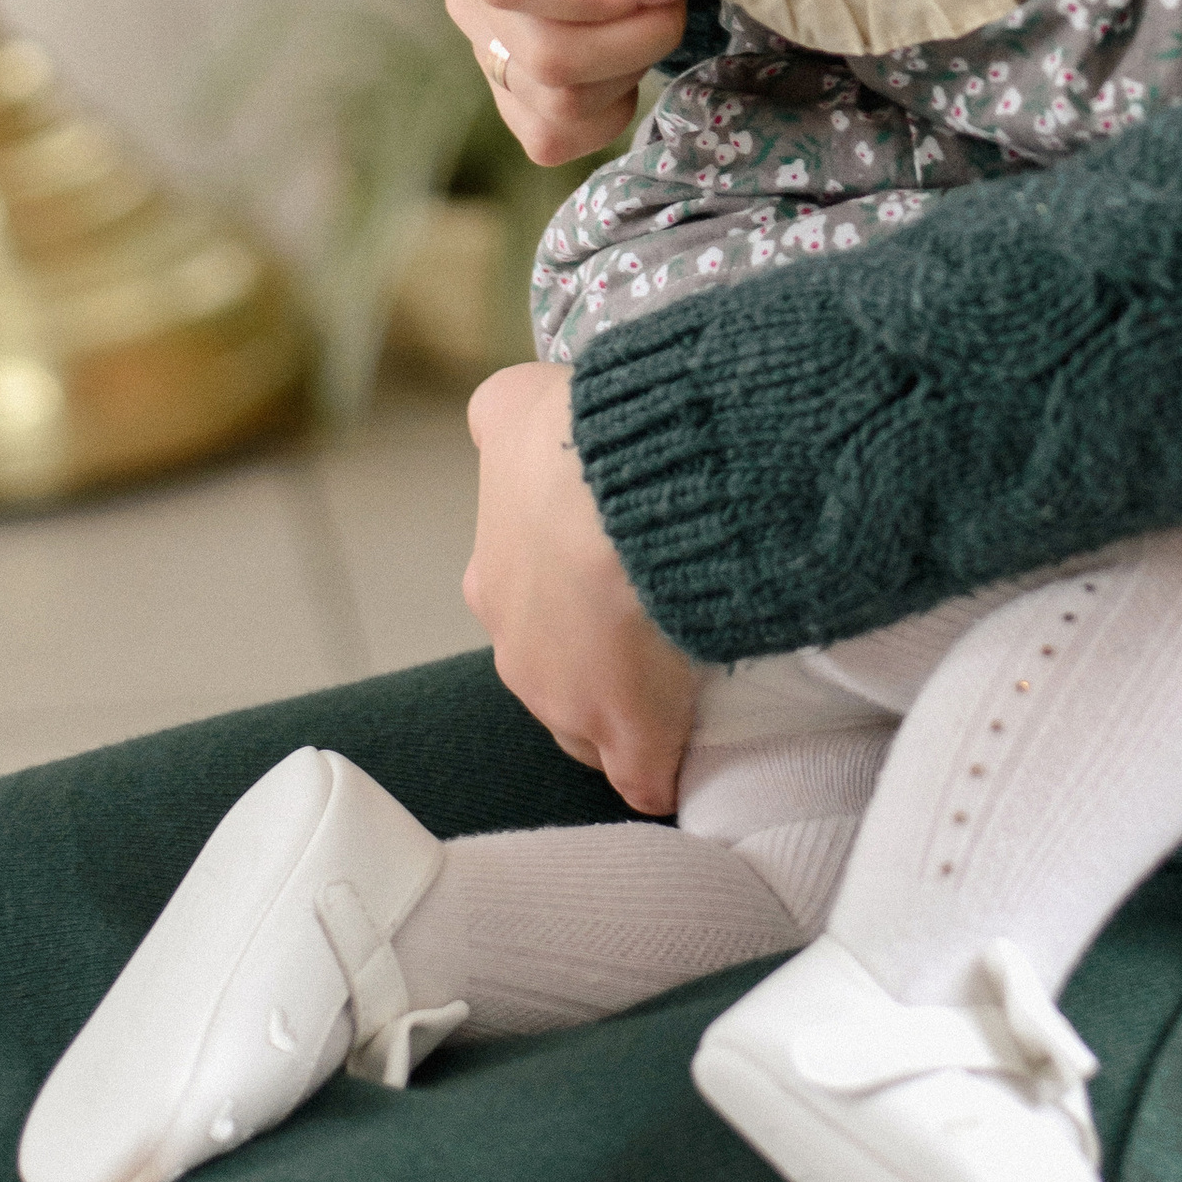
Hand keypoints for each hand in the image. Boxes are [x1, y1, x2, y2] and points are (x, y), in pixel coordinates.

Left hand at [462, 360, 699, 813]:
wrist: (619, 497)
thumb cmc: (578, 446)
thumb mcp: (513, 408)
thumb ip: (505, 413)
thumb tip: (501, 413)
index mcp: (497, 574)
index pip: (527, 603)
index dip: (568, 598)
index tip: (607, 582)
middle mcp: (516, 640)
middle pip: (551, 667)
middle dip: (589, 655)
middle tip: (646, 626)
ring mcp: (567, 696)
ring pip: (588, 722)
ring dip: (625, 706)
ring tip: (674, 685)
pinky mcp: (631, 737)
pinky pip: (644, 774)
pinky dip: (662, 769)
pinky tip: (685, 762)